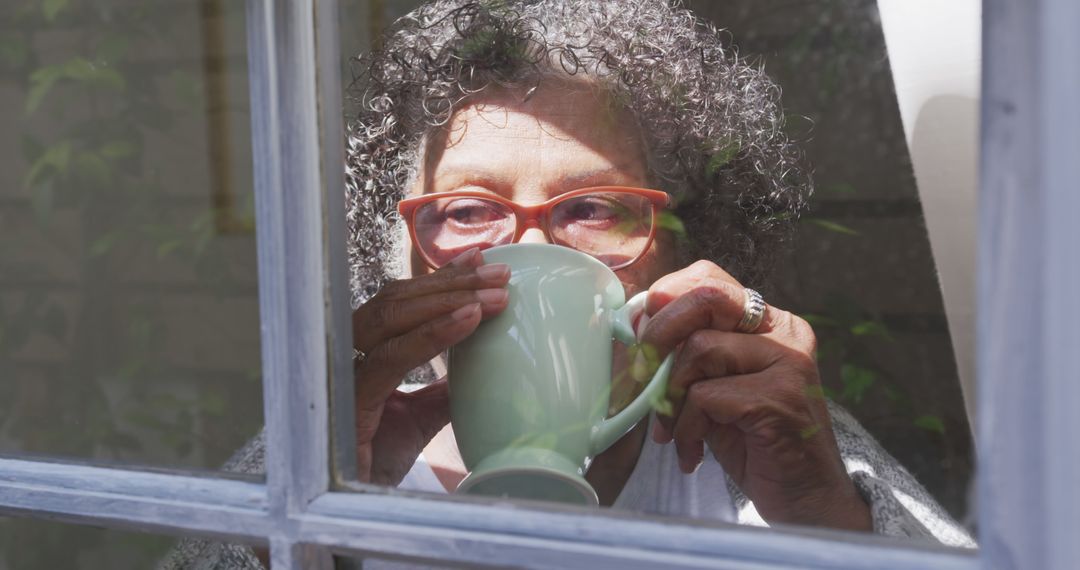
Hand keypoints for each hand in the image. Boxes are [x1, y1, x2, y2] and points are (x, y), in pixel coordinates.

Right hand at [351, 248, 509, 484]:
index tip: (482, 261)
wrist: (349, 510)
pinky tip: (469, 319)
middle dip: (453, 283)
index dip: (440, 279)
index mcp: (365, 354)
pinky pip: (393, 356)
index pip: (401, 302)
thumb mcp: (419, 420)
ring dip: (450, 300)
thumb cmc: (375, 463)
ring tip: (496, 296)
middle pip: (398, 300)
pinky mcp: (349, 398)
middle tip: (501, 274)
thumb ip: (441, 391)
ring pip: (393, 317)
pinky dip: (434, 333)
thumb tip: (475, 367)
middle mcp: (349, 355)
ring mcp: (344, 372)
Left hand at [640, 261, 870, 530]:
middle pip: (705, 298)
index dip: (664, 299)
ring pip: (699, 349)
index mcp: (769, 323)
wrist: (806, 500)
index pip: (709, 279)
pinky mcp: (780, 398)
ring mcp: (788, 363)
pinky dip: (687, 427)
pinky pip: (705, 396)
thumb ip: (689, 355)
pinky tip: (693, 452)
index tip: (639, 334)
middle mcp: (784, 333)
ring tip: (674, 431)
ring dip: (671, 397)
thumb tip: (635, 329)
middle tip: (641, 374)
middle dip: (659, 333)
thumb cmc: (753, 443)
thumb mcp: (717, 388)